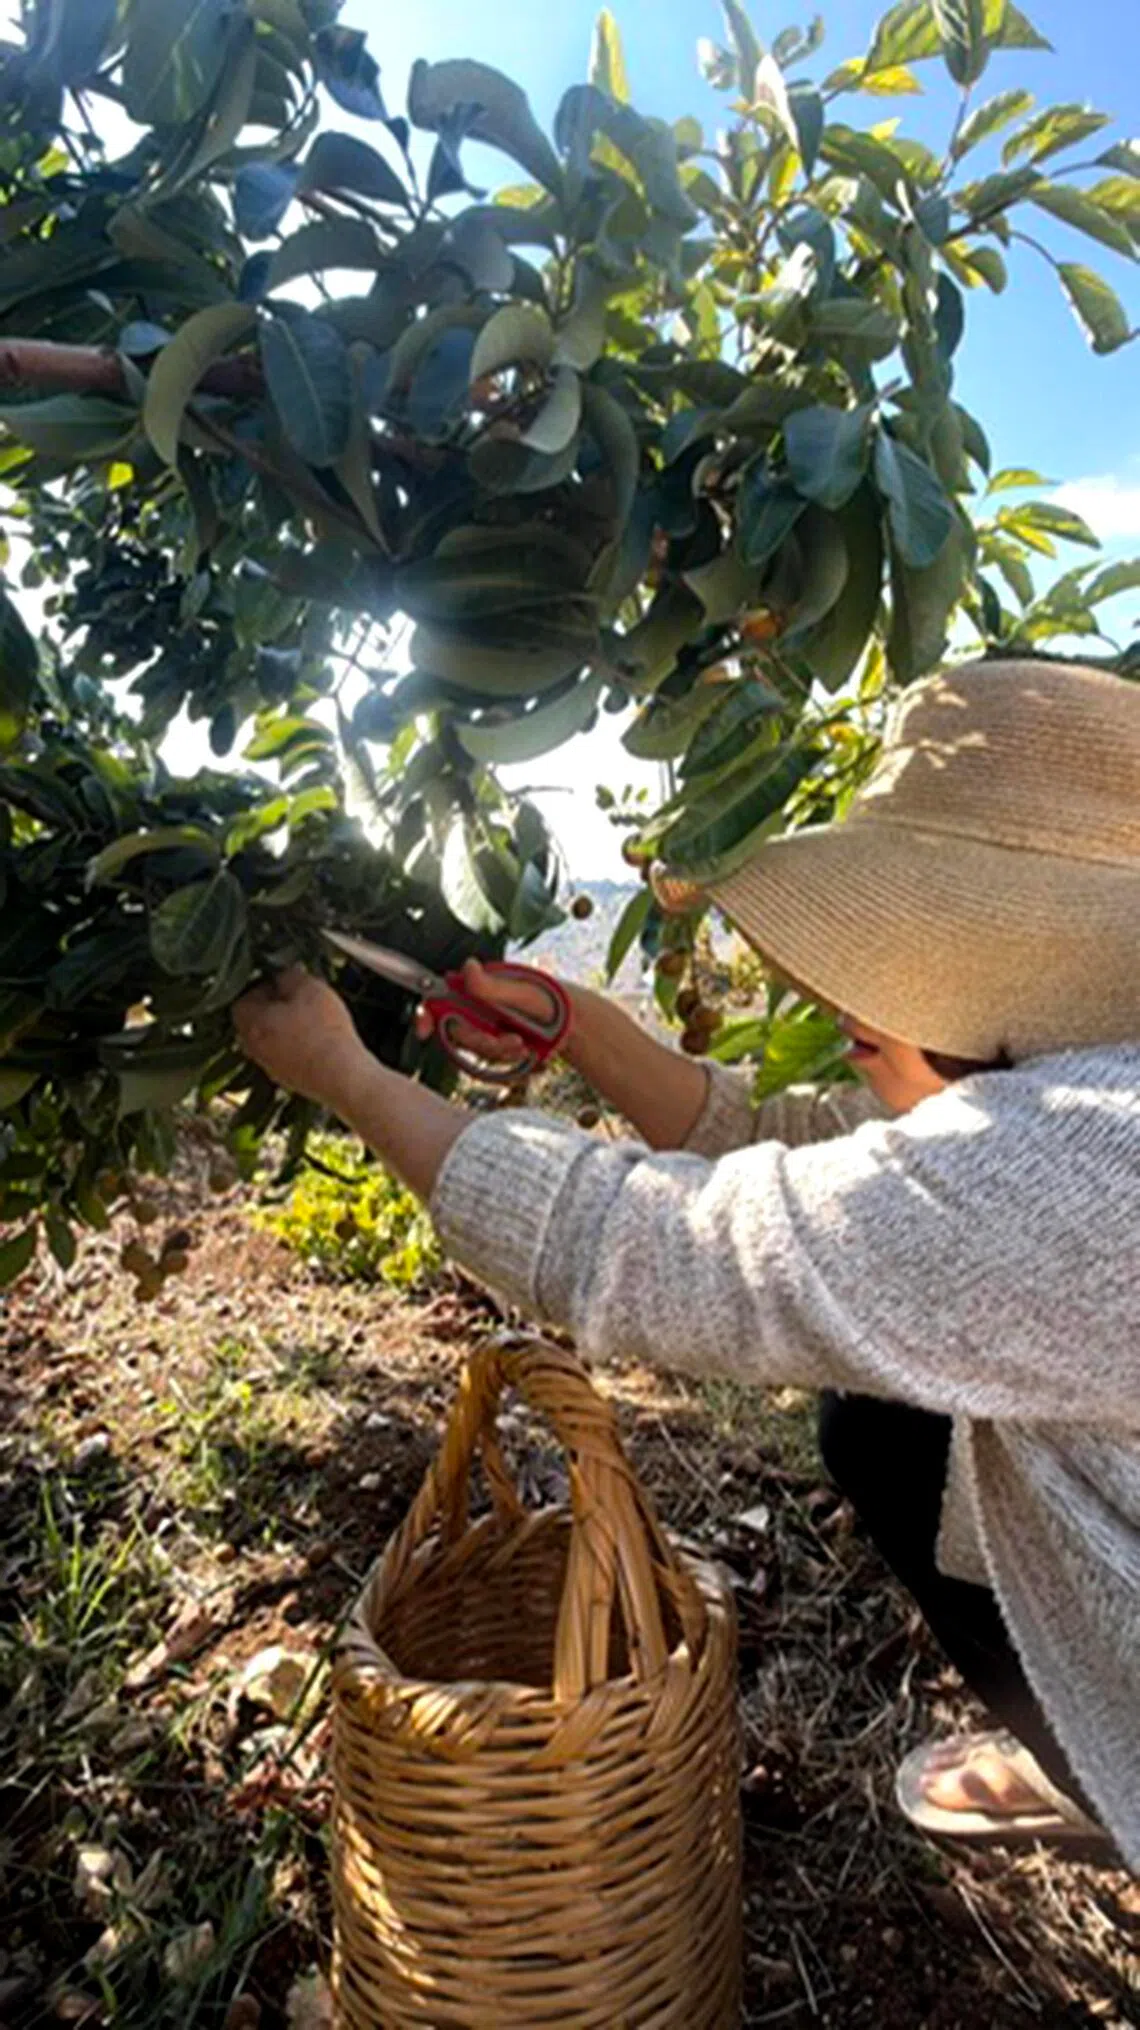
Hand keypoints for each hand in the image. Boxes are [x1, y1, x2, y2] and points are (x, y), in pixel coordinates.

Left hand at [233, 967, 370, 1109]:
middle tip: (298, 998)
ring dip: (286, 1029)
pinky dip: (298, 1047)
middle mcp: (254, 1048)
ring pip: (271, 1041)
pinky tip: (320, 1041)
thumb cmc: (323, 1029)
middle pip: (255, 1022)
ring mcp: (271, 1068)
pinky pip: (287, 1057)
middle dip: (273, 1008)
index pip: (242, 999)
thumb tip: (282, 975)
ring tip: (312, 1019)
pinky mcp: (289, 1081)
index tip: (284, 982)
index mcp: (251, 1023)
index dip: (262, 987)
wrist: (342, 1076)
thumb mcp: (308, 987)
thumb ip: (289, 975)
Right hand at [415, 957, 577, 1068]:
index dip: (426, 1015)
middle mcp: (475, 1009)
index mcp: (475, 988)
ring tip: (524, 1045)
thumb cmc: (551, 999)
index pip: (438, 999)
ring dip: (499, 1053)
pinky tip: (526, 1053)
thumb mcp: (522, 990)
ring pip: (473, 1052)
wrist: (574, 1025)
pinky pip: (488, 1065)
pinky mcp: (495, 1048)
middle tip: (511, 1041)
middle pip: (456, 1034)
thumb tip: (469, 967)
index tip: (424, 1031)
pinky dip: (507, 1062)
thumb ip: (491, 985)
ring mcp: (484, 1029)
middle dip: (481, 1043)